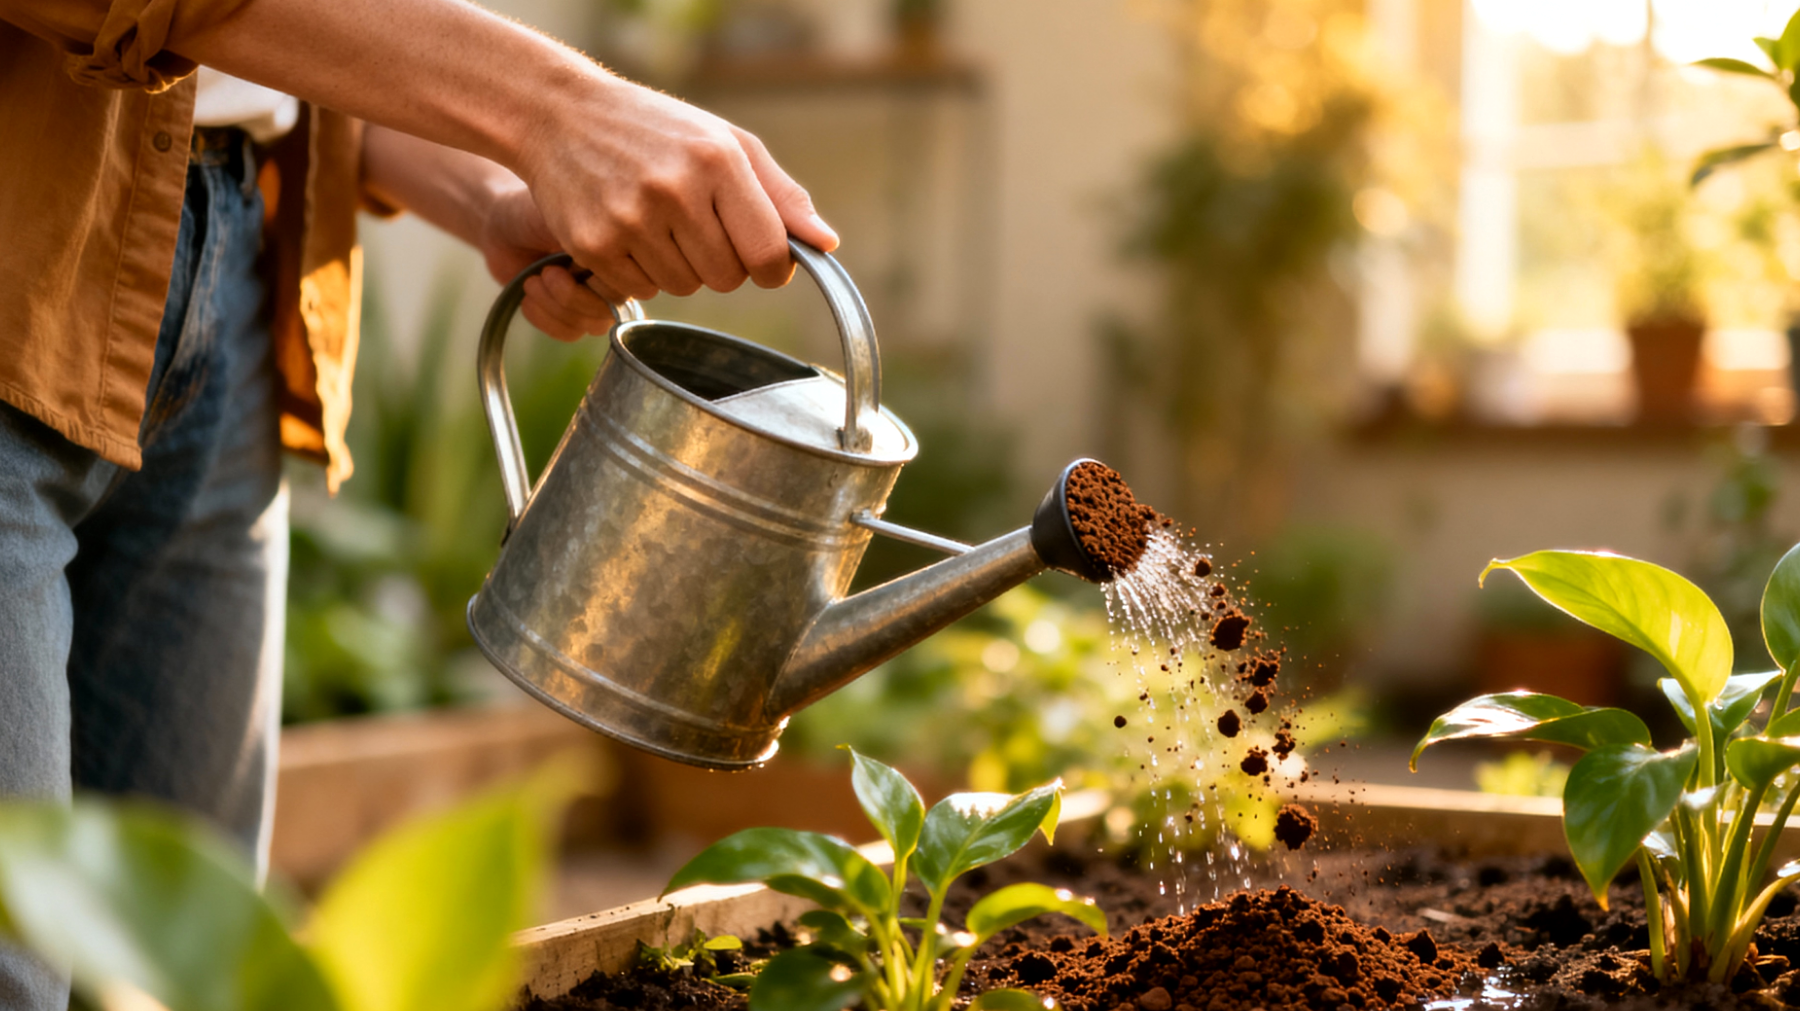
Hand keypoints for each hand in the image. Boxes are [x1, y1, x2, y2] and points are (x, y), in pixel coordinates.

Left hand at [479, 182, 620, 340]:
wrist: (500, 227)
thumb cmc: (530, 216)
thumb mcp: (560, 221)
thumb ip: (589, 242)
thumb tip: (604, 267)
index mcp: (620, 250)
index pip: (631, 285)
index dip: (599, 282)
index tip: (571, 260)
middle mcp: (614, 277)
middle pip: (609, 311)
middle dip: (571, 296)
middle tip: (546, 272)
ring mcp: (593, 299)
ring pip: (589, 325)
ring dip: (554, 306)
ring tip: (533, 281)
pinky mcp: (571, 315)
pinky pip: (569, 333)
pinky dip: (545, 319)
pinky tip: (528, 298)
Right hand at [514, 74, 838, 302]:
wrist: (561, 115)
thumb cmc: (657, 130)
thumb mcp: (726, 143)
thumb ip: (780, 195)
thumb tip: (827, 244)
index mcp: (717, 160)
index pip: (768, 253)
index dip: (772, 268)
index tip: (762, 260)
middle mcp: (675, 189)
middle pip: (727, 278)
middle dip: (722, 264)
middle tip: (698, 228)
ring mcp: (630, 219)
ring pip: (684, 287)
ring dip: (680, 267)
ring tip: (658, 223)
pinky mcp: (594, 244)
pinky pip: (641, 289)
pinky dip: (641, 271)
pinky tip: (628, 231)